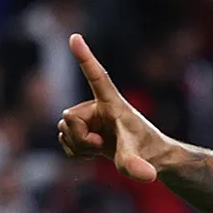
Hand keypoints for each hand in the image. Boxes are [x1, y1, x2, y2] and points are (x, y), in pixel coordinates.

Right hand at [58, 33, 165, 180]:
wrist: (150, 159)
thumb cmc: (149, 153)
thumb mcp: (140, 161)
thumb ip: (137, 167)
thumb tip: (147, 176)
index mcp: (112, 103)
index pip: (96, 76)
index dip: (85, 57)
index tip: (75, 37)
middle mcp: (97, 106)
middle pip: (67, 117)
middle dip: (79, 137)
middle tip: (99, 144)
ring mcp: (89, 117)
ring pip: (63, 129)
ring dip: (77, 145)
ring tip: (99, 147)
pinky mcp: (84, 130)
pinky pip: (64, 140)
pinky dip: (75, 152)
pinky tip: (92, 151)